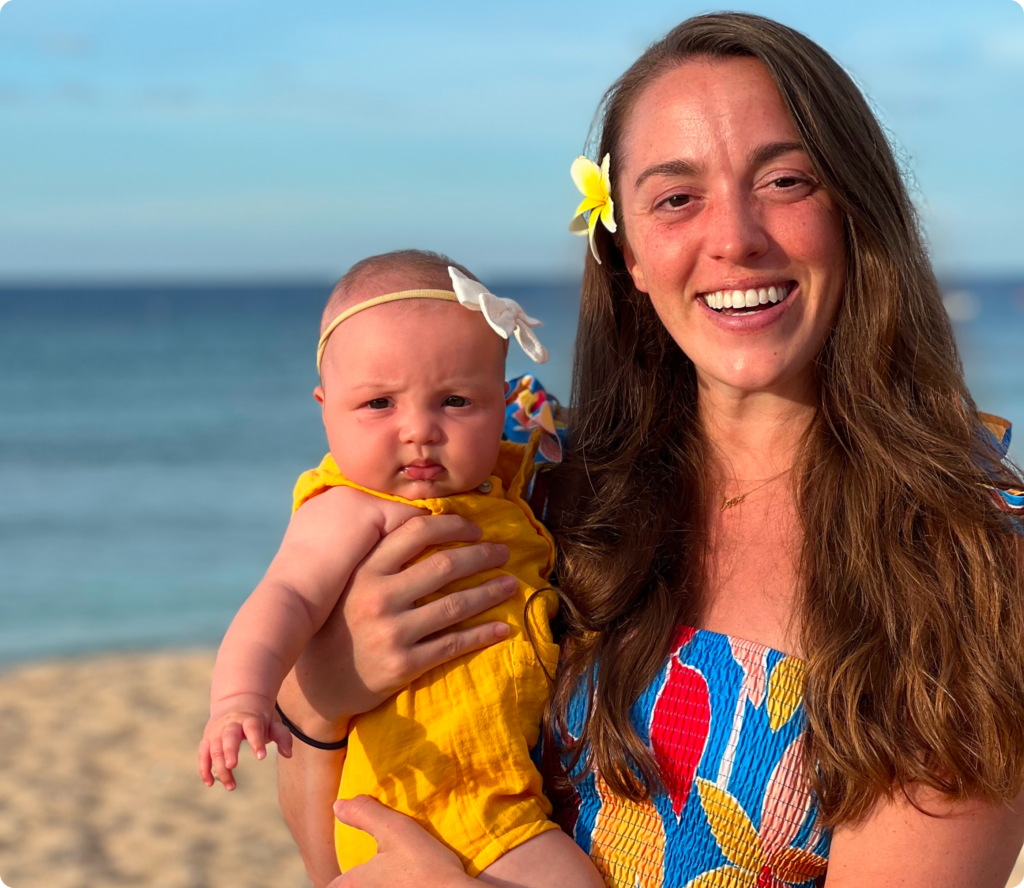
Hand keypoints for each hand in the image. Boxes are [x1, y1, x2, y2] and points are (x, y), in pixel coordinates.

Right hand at [198, 692, 292, 789]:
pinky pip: (203, 754)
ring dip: (219, 767)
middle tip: (232, 765)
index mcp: (249, 718)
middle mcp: (230, 724)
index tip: (261, 757)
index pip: (252, 728)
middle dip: (229, 751)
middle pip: (228, 736)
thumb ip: (282, 736)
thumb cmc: (258, 715)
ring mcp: (217, 731)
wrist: (238, 698)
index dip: (256, 742)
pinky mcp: (208, 739)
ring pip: (214, 748)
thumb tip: (288, 754)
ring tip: (231, 785)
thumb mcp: (273, 721)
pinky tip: (210, 783)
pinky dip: (204, 768)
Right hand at [288, 514, 515, 728]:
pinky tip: (502, 628)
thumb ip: (379, 560)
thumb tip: (429, 525)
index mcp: (365, 572)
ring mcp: (392, 633)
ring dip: (490, 592)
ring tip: (511, 585)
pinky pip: (453, 644)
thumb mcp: (348, 585)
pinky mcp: (403, 665)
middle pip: (444, 566)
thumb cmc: (339, 627)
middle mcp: (378, 598)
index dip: (452, 526)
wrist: (317, 686)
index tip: (476, 529)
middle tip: (504, 553)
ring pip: (455, 605)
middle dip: (481, 556)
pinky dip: (483, 634)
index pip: (415, 533)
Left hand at [327, 797, 473, 887]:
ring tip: (393, 877)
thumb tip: (338, 805)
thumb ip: (364, 815)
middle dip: (358, 880)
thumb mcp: (394, 829)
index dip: (340, 877)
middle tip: (373, 871)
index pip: (331, 884)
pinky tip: (410, 883)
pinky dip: (397, 886)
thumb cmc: (424, 866)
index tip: (350, 871)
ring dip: (379, 882)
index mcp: (352, 885)